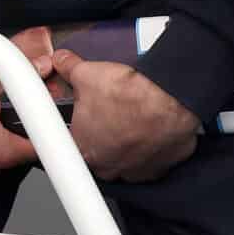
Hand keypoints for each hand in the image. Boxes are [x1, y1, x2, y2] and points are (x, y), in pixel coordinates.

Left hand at [48, 48, 198, 182]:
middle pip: (100, 151)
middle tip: (110, 110)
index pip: (72, 143)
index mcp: (84, 150)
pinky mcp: (159, 169)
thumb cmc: (131, 96)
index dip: (78, 124)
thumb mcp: (86, 73)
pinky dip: (150, 144)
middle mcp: (108, 168)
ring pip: (126, 156)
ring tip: (131, 115)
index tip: (86, 114)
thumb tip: (62, 62)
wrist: (171, 102)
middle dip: (102, 131)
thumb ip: (68, 68)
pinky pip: (151, 159)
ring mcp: (135, 172)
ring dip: (127, 140)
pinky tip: (150, 126)